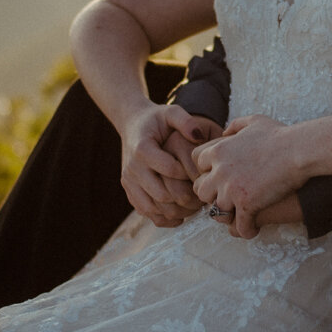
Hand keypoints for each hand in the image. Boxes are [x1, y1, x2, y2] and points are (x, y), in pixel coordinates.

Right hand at [119, 104, 220, 226]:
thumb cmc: (156, 119)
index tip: (200, 174)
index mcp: (143, 149)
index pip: (169, 170)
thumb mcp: (171, 113)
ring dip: (175, 212)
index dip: (188, 174)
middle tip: (202, 197)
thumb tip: (198, 135)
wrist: (132, 124)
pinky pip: (145, 212)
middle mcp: (133, 168)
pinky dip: (163, 218)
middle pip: (161, 194)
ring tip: (194, 208)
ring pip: (152, 208)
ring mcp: (129, 182)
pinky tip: (180, 215)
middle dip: (185, 199)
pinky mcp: (129, 191)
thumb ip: (186, 121)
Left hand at [192, 115, 306, 238]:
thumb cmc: (280, 135)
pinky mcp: (247, 205)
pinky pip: (239, 226)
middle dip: (212, 195)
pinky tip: (254, 229)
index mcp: (219, 151)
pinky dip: (246, 230)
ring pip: (215, 211)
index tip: (220, 177)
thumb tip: (224, 132)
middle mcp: (220, 171)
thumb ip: (235, 126)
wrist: (298, 150)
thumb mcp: (254, 121)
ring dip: (228, 215)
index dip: (207, 171)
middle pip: (200, 190)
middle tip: (227, 198)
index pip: (197, 164)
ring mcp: (231, 190)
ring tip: (240, 216)